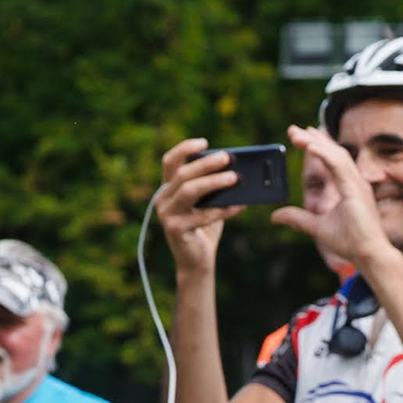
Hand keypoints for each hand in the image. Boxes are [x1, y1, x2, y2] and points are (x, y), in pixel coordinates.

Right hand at [150, 139, 242, 284]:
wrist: (197, 261)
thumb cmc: (205, 227)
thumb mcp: (208, 202)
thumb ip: (213, 187)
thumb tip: (237, 169)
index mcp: (168, 189)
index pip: (169, 161)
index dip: (184, 149)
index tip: (205, 141)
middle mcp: (162, 199)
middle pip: (182, 174)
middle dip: (206, 163)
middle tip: (227, 157)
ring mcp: (166, 215)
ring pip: (189, 190)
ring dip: (214, 182)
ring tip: (235, 178)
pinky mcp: (175, 229)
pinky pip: (202, 215)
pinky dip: (223, 209)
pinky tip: (240, 206)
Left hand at [278, 123, 391, 274]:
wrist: (368, 255)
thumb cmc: (350, 241)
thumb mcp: (315, 227)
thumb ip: (297, 219)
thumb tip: (274, 216)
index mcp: (348, 186)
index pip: (332, 159)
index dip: (318, 145)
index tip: (302, 135)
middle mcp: (355, 181)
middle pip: (333, 152)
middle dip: (313, 139)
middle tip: (293, 129)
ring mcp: (357, 184)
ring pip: (336, 155)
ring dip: (315, 142)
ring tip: (297, 134)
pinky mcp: (356, 190)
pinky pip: (338, 166)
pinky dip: (324, 154)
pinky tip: (310, 146)